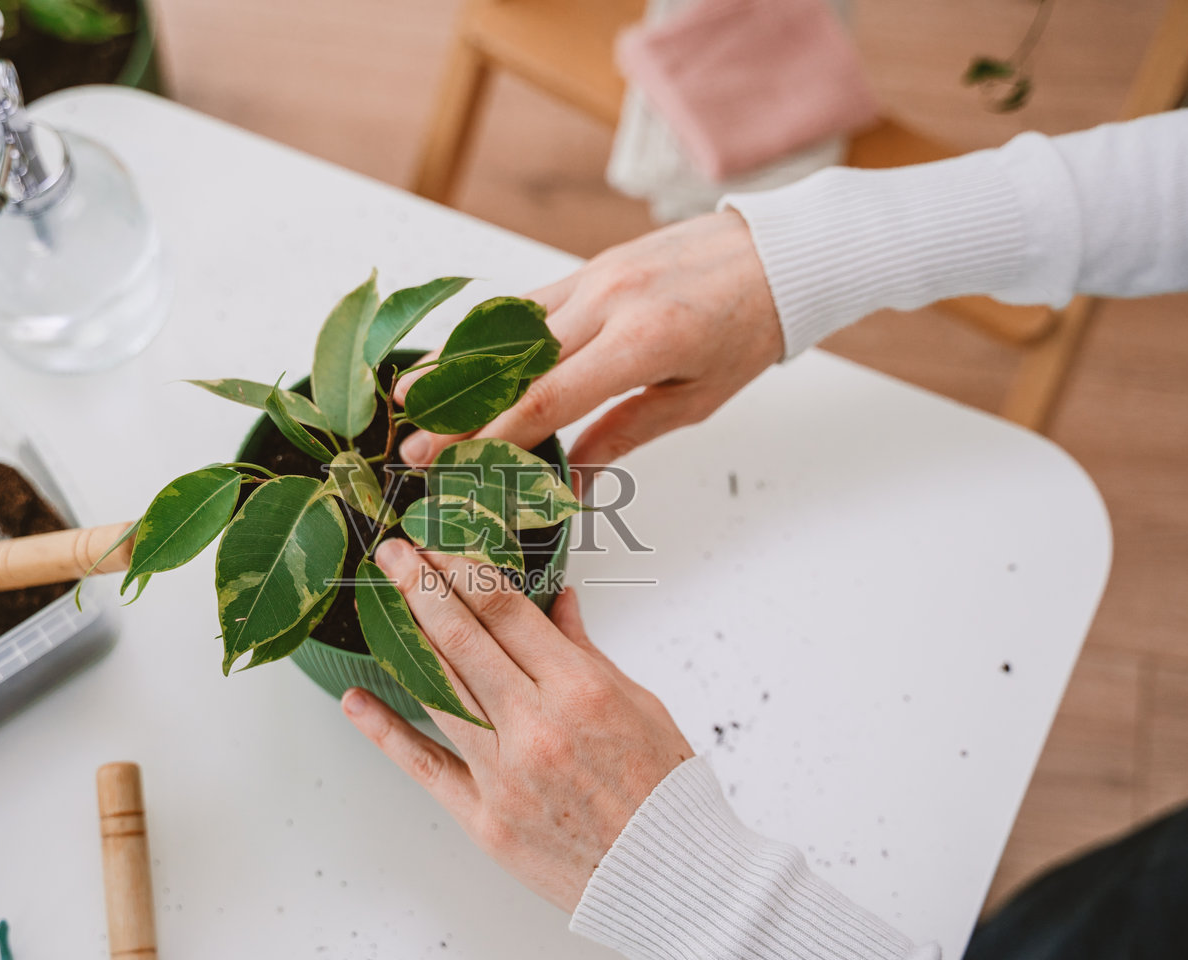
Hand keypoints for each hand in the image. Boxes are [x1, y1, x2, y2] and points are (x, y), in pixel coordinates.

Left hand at [341, 538, 693, 911]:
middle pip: (463, 640)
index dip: (465, 571)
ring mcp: (505, 776)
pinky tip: (357, 701)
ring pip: (439, 692)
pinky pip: (425, 766)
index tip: (439, 547)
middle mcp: (536, 728)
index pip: (507, 611)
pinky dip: (386, 731)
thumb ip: (587, 651)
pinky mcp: (484, 820)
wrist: (670, 877)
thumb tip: (559, 601)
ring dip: (403, 640)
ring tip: (377, 603)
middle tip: (394, 554)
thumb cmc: (663, 790)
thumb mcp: (639, 704)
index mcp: (581, 691)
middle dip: (423, 588)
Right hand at [398, 210, 780, 469]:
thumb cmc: (747, 330)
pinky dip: (489, 333)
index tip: (452, 462)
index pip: (548, 397)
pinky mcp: (592, 265)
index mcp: (642, 342)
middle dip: (457, 408)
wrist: (777, 253)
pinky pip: (529, 303)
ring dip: (456, 364)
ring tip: (410, 395)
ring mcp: (595, 276)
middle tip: (412, 443)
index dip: (492, 435)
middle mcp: (609, 302)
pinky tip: (456, 356)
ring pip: (508, 327)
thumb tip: (570, 480)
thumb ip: (626, 433)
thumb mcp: (697, 398)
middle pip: (513, 364)